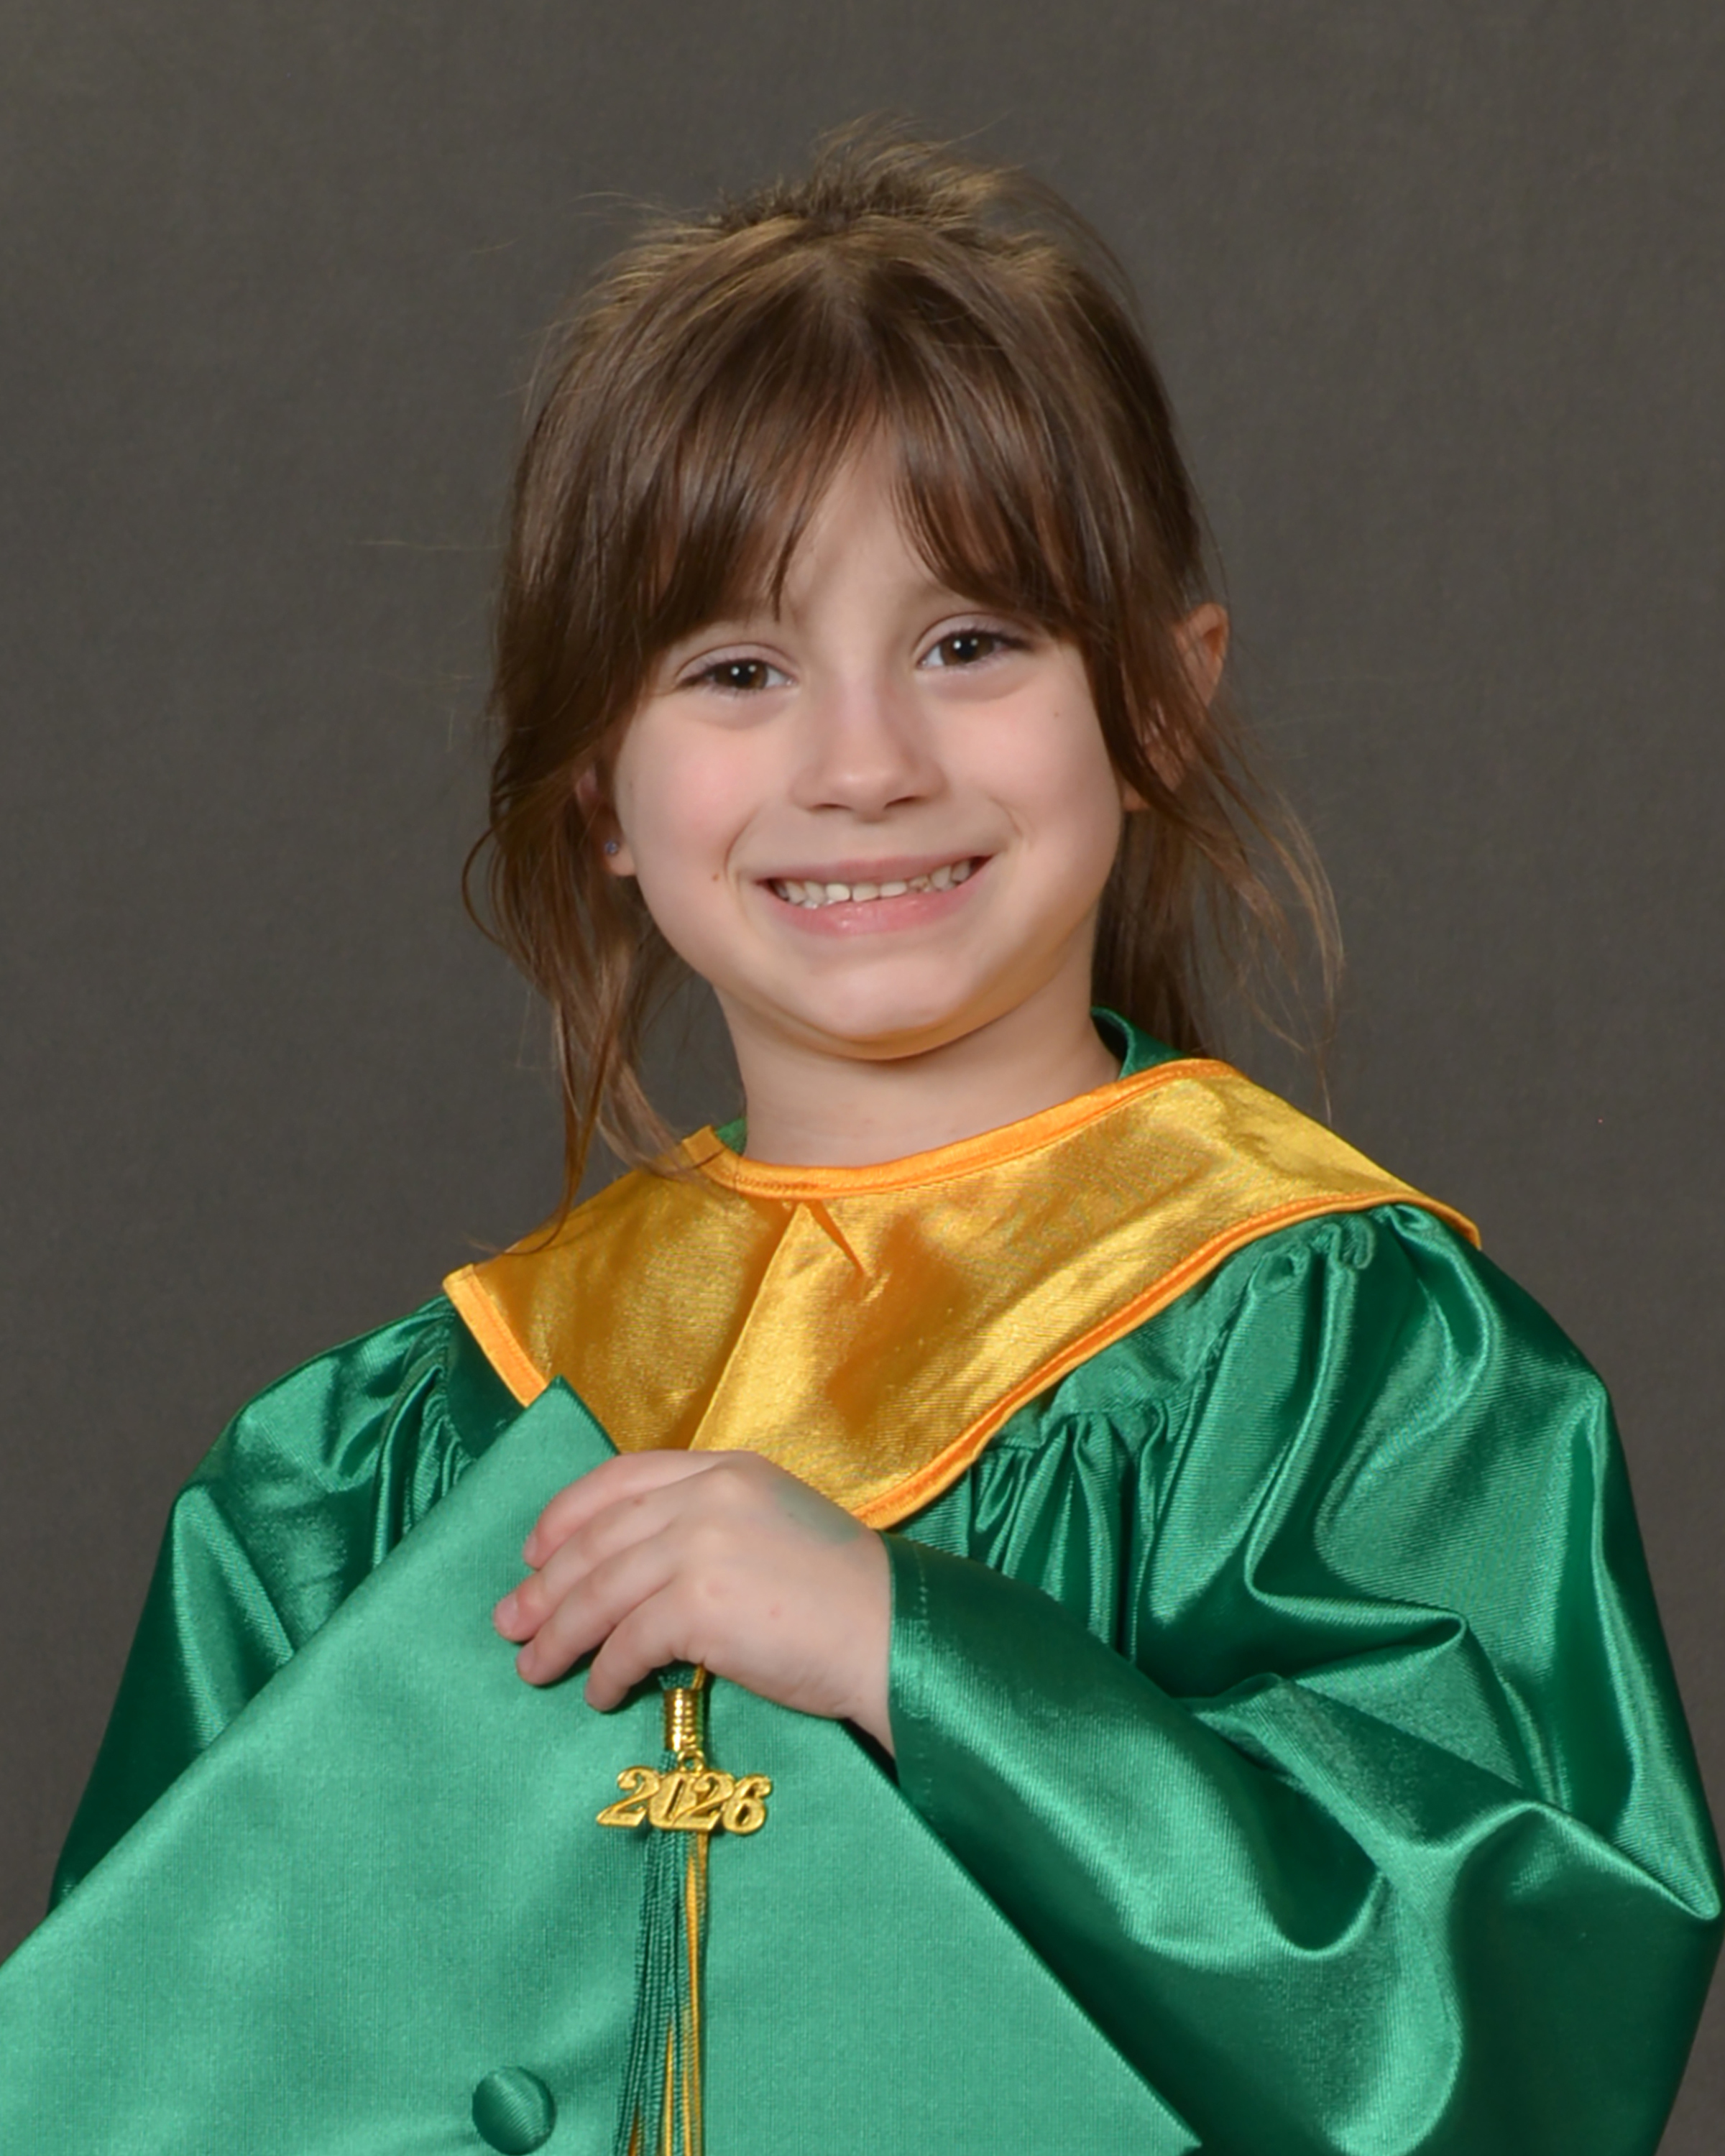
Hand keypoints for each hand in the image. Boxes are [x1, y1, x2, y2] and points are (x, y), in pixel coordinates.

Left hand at [492, 1450, 893, 1754]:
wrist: (892, 1634)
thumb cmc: (843, 1595)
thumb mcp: (777, 1525)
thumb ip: (713, 1526)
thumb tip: (637, 1571)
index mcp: (727, 1468)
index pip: (622, 1479)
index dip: (567, 1516)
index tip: (535, 1552)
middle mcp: (709, 1497)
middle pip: (599, 1540)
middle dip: (546, 1585)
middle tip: (509, 1622)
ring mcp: (702, 1547)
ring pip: (600, 1593)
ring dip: (558, 1634)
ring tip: (534, 1666)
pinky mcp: (701, 1605)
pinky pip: (627, 1642)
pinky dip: (605, 1672)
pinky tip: (599, 1693)